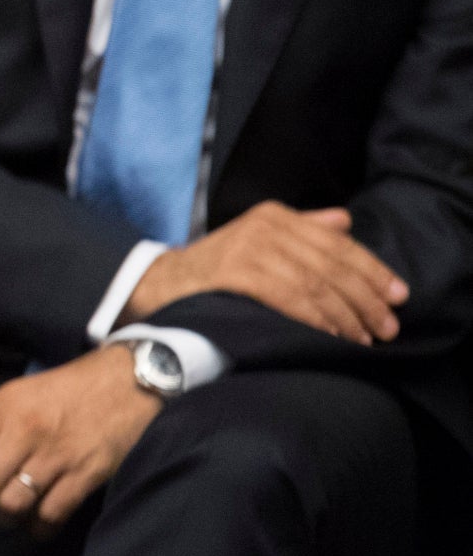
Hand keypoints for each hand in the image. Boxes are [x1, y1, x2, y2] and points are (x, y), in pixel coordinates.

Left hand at [0, 345, 159, 531]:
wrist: (130, 381)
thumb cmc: (70, 390)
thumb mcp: (22, 392)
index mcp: (5, 407)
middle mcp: (26, 429)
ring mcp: (57, 453)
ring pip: (12, 504)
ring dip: (7, 519)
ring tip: (11, 516)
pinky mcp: (88, 472)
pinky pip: (51, 513)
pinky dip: (40, 527)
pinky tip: (39, 524)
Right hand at [125, 201, 406, 344]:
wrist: (156, 285)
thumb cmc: (213, 270)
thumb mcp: (257, 241)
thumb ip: (301, 230)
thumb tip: (345, 221)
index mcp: (275, 215)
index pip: (339, 243)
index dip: (373, 270)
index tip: (398, 296)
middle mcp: (266, 226)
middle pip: (332, 265)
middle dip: (366, 299)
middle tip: (387, 328)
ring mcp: (250, 247)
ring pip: (316, 284)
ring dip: (346, 315)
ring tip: (363, 339)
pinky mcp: (237, 272)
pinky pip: (290, 298)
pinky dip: (316, 318)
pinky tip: (330, 335)